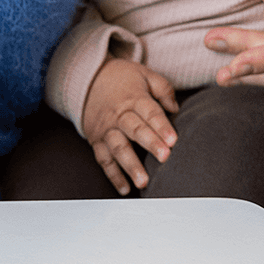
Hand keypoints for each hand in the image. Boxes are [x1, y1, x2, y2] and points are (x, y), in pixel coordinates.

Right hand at [81, 58, 178, 194]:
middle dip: (150, 143)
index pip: (149, 112)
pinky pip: (103, 159)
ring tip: (143, 181)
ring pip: (118, 148)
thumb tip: (176, 109)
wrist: (88, 79)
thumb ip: (163, 89)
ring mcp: (106, 129)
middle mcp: (118, 115)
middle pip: (135, 129)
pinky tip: (125, 188)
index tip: (173, 139)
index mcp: (133, 98)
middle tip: (164, 157)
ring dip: (130, 165)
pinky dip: (113, 175)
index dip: (161, 126)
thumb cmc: (122, 79)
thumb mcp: (144, 74)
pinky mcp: (96, 141)